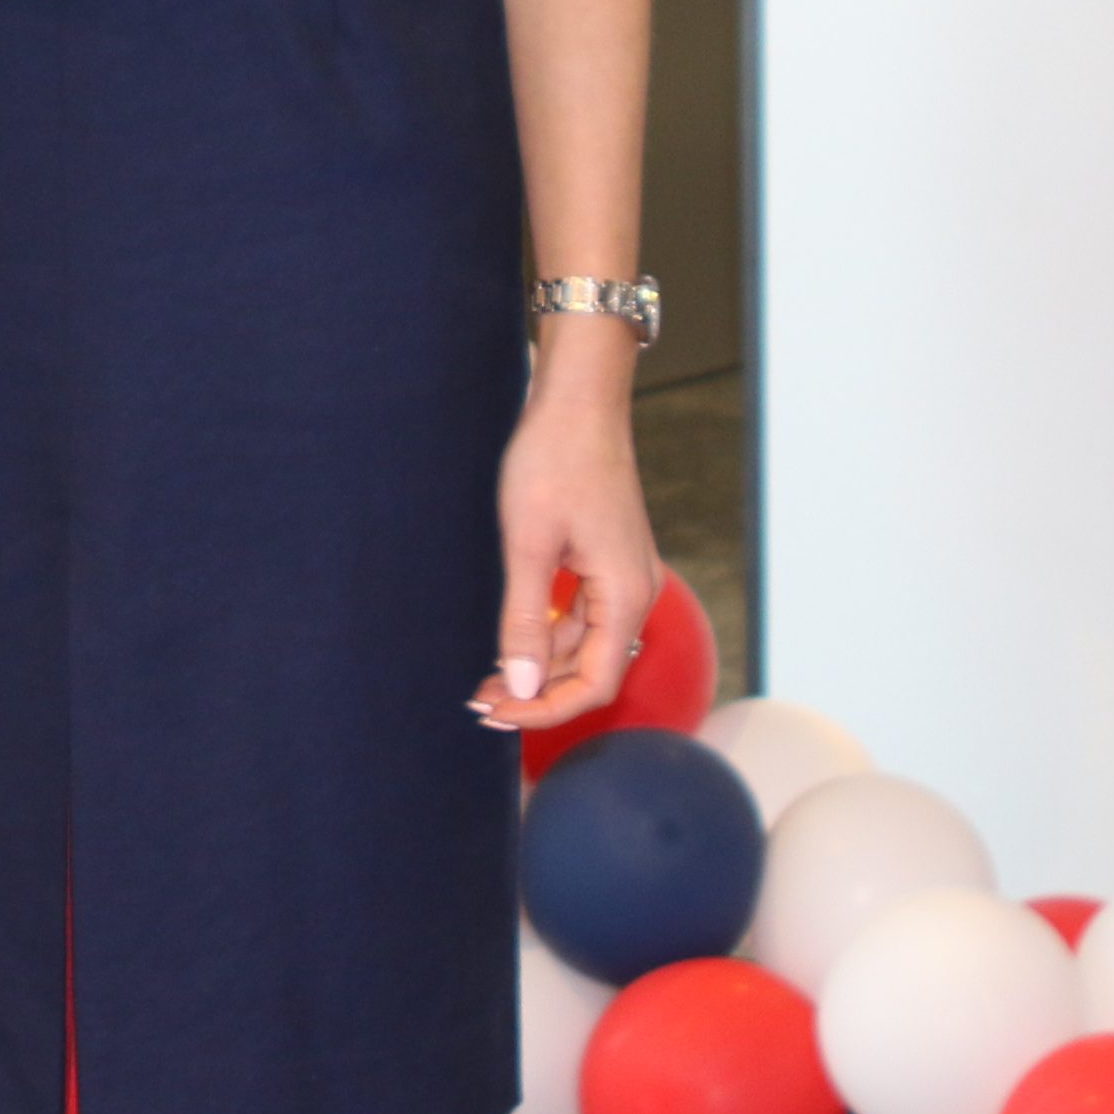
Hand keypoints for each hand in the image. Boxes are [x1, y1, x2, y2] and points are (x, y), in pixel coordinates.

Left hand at [474, 330, 655, 733]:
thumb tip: (522, 685)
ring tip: (486, 677)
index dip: (547, 709)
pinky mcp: (605, 559)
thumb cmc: (554, 461)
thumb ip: (524, 620)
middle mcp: (634, 591)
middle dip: (537, 690)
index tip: (498, 714)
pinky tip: (511, 636)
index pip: (595, 682)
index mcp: (624, 594)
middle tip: (479, 700)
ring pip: (582, 642)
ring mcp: (621, 574)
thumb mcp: (528, 546)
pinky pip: (579, 613)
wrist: (577, 399)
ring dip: (538, 663)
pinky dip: (546, 631)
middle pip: (590, 667)